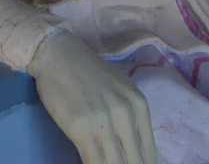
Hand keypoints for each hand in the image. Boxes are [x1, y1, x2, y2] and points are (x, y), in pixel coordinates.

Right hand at [27, 30, 156, 163]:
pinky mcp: (82, 129)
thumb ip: (131, 118)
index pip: (149, 153)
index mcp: (139, 106)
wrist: (58, 55)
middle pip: (134, 162)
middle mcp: (126, 114)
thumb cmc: (88, 72)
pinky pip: (94, 162)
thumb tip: (136, 149)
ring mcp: (104, 122)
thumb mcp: (121, 90)